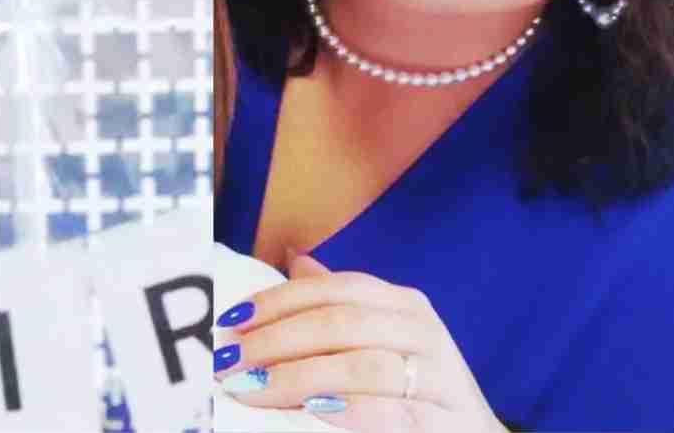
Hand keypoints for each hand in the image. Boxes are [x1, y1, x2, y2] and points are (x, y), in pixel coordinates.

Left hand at [214, 252, 507, 432]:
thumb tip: (294, 257)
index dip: (283, 299)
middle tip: (228, 361)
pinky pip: (395, 414)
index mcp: (406, 305)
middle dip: (278, 340)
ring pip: (364, 366)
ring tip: (250, 390)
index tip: (232, 319)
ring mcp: (438, 377)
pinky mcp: (445, 422)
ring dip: (299, 377)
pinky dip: (353, 413)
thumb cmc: (415, 388)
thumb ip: (341, 303)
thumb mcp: (385, 338)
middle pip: (344, 323)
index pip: (341, 288)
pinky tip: (314, 414)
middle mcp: (424, 331)